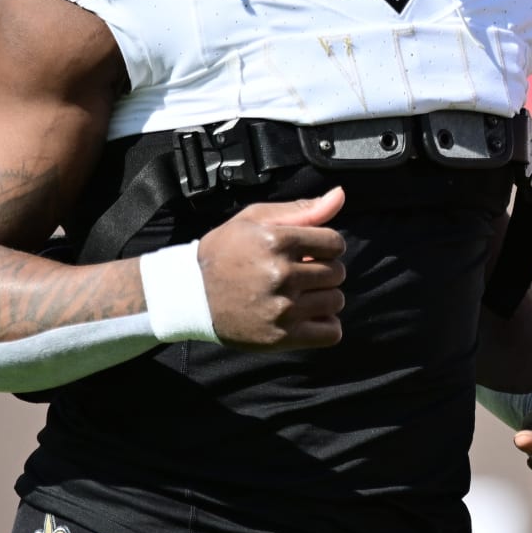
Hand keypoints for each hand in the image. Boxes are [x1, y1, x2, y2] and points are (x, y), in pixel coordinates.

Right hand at [196, 189, 346, 350]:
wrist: (191, 295)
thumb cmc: (226, 252)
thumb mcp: (256, 219)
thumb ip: (302, 209)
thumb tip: (340, 195)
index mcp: (277, 241)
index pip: (334, 243)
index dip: (326, 245)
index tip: (311, 251)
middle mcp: (281, 275)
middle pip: (337, 272)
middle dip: (324, 269)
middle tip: (301, 273)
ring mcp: (282, 308)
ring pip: (335, 301)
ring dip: (324, 297)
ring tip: (300, 294)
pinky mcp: (281, 337)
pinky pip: (331, 333)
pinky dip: (325, 325)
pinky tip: (305, 315)